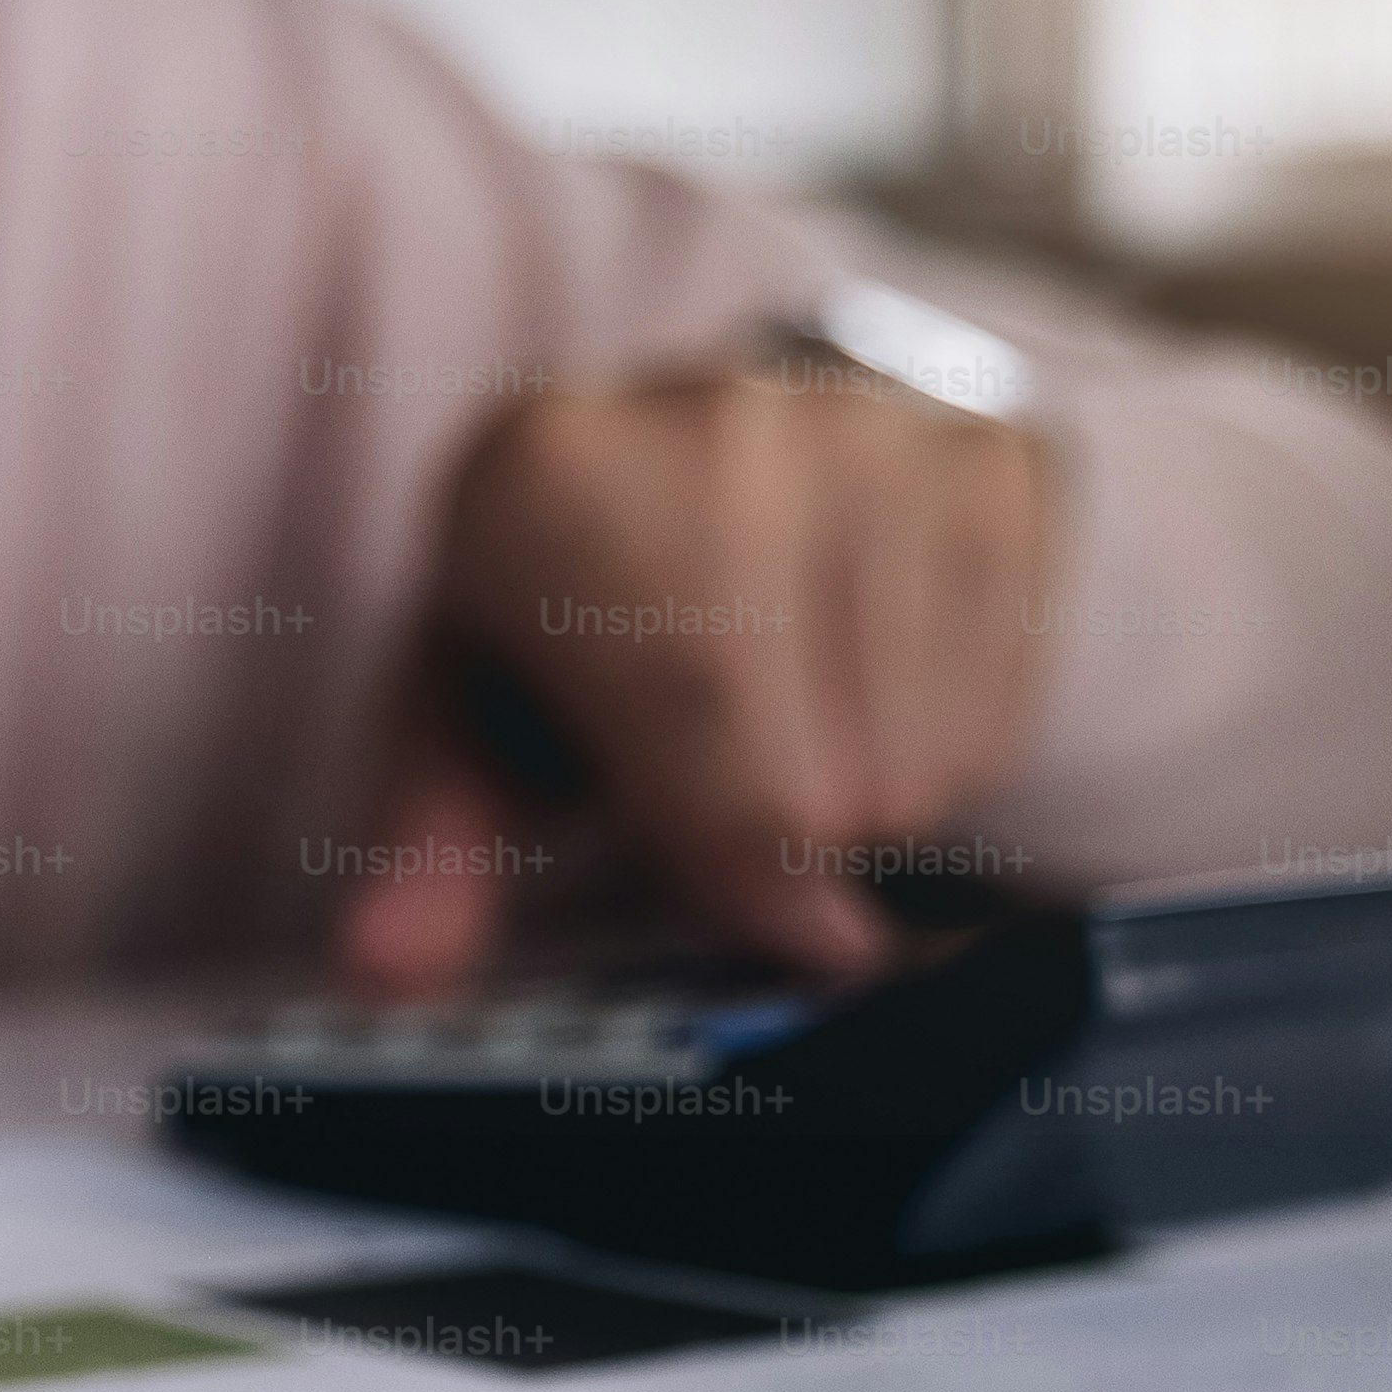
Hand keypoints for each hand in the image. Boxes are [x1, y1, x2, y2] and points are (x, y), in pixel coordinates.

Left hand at [343, 356, 1050, 994]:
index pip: (695, 711)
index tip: (792, 941)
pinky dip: (949, 739)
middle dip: (792, 838)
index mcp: (552, 476)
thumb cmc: (572, 608)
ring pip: (927, 756)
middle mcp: (724, 424)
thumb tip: (387, 968)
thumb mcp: (468, 713)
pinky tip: (877, 673)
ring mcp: (877, 429)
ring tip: (794, 716)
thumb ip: (431, 848)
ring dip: (874, 791)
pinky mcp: (996, 459)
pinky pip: (1003, 704)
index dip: (743, 858)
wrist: (709, 438)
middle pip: (828, 772)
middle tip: (738, 802)